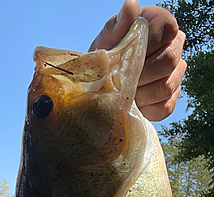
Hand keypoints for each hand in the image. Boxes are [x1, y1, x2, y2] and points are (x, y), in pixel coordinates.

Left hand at [89, 0, 185, 120]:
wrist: (100, 87)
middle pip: (169, 60)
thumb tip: (131, 5)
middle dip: (141, 73)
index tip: (129, 54)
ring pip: (167, 85)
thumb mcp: (105, 41)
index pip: (167, 28)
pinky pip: (164, 106)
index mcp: (158, 25)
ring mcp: (175, 75)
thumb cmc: (105, 58)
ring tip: (124, 92)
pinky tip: (133, 103)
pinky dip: (145, 108)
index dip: (148, 43)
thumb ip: (117, 25)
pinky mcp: (170, 99)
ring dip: (141, 93)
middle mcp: (173, 47)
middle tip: (120, 79)